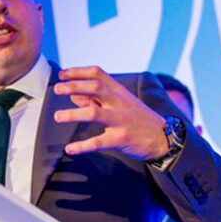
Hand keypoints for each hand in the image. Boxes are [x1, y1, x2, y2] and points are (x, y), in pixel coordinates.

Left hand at [53, 66, 168, 159]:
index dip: (78, 72)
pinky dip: (82, 146)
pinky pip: (98, 142)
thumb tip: (73, 96)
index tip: (62, 75)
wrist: (163, 137)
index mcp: (119, 91)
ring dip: (73, 114)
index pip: (97, 74)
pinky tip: (70, 149)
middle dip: (74, 86)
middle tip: (57, 89)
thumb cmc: (137, 118)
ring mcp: (121, 120)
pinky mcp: (121, 138)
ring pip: (94, 113)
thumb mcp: (120, 104)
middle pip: (95, 87)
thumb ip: (96, 100)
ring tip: (58, 116)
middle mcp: (120, 102)